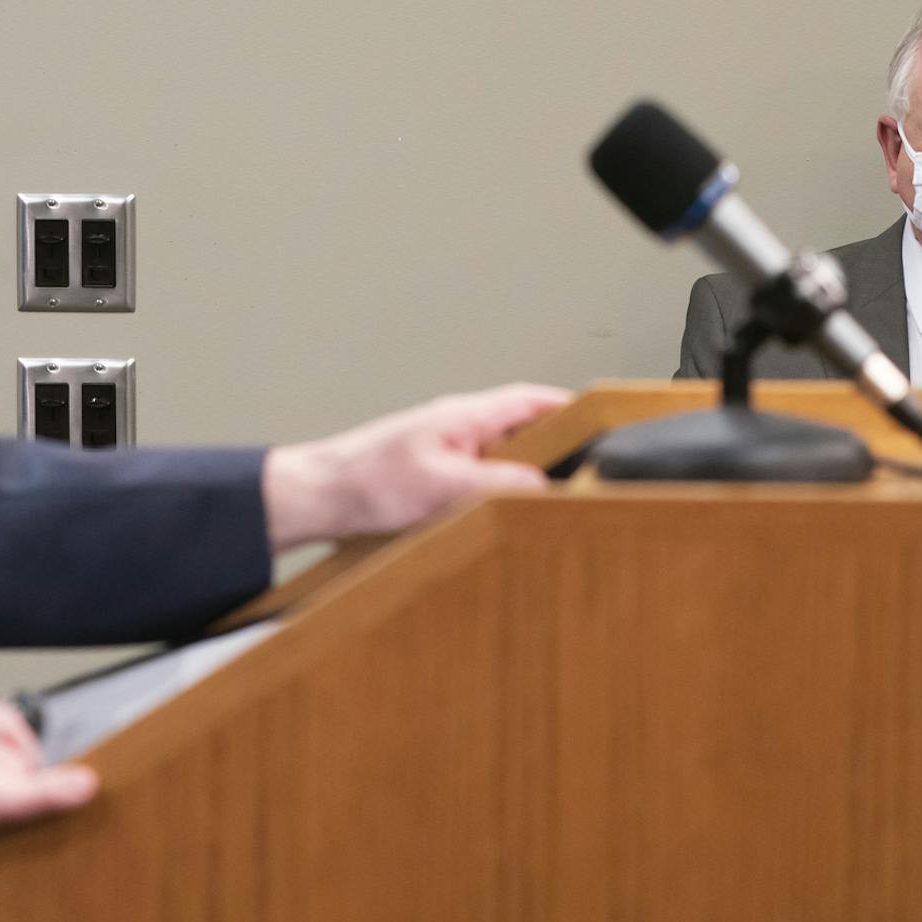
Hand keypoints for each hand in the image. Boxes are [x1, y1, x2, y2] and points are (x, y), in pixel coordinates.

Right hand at [0, 699, 96, 918]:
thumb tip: (12, 771)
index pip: (3, 717)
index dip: (26, 749)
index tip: (38, 771)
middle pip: (15, 745)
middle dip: (23, 778)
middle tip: (3, 810)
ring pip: (14, 772)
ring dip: (17, 799)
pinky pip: (8, 794)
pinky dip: (48, 794)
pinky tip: (78, 790)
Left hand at [260, 383, 570, 549]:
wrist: (317, 498)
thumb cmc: (365, 480)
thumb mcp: (439, 484)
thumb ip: (493, 482)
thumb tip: (540, 486)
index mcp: (465, 416)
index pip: (530, 401)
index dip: (569, 410)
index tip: (605, 423)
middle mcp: (459, 429)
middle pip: (523, 432)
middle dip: (555, 451)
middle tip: (586, 476)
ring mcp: (447, 454)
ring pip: (503, 462)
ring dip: (523, 480)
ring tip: (551, 505)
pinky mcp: (434, 481)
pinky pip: (480, 484)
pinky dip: (497, 499)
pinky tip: (504, 520)